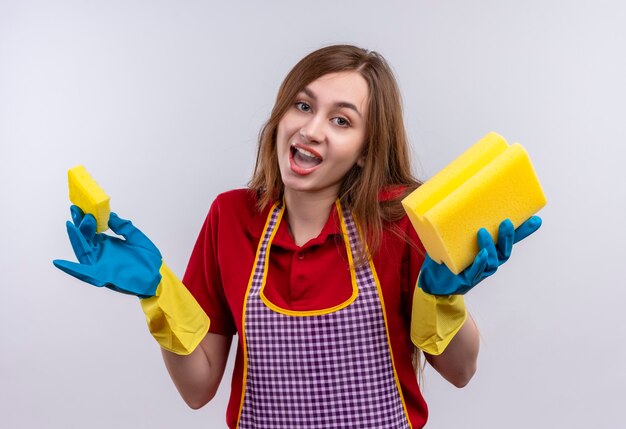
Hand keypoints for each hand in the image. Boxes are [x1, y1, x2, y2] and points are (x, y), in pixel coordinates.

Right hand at [53, 205, 162, 297]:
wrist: (158, 276)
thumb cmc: (148, 259)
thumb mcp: (135, 237)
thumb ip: (122, 226)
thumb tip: (109, 214)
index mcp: (107, 244)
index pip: (92, 230)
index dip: (86, 218)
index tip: (82, 206)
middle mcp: (101, 254)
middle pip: (85, 239)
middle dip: (79, 225)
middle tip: (76, 210)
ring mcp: (100, 265)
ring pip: (83, 251)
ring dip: (77, 239)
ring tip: (73, 225)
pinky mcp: (102, 276)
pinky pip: (84, 273)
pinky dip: (71, 269)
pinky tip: (59, 262)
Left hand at [418, 216, 541, 294]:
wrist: (433, 280)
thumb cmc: (445, 255)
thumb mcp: (451, 236)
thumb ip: (455, 221)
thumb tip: (452, 195)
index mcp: (489, 249)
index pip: (510, 240)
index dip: (523, 231)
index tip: (536, 220)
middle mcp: (488, 259)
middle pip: (505, 250)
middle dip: (508, 237)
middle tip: (506, 222)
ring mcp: (480, 270)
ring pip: (493, 260)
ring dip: (490, 246)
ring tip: (482, 232)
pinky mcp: (468, 278)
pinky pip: (477, 272)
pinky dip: (480, 263)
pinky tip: (481, 255)